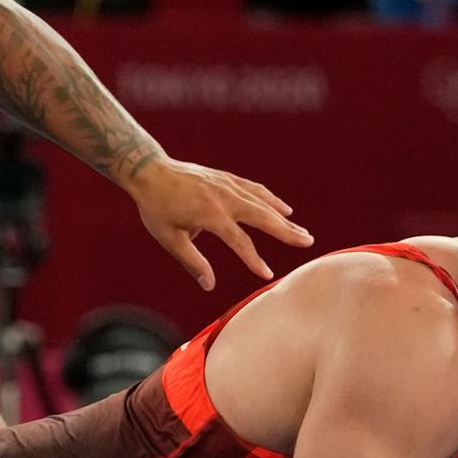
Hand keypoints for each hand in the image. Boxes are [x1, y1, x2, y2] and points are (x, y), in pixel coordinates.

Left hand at [127, 157, 310, 290]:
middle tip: (308, 243)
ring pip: (262, 202)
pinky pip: (254, 190)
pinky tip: (284, 209)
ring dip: (284, 218)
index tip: (268, 276)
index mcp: (210, 215)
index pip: (239, 241)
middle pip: (262, 217)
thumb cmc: (157, 208)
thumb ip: (192, 261)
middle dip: (286, 231)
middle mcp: (224, 198)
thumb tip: (209, 285)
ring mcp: (227, 185)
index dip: (254, 260)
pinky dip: (271, 199)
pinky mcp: (226, 179)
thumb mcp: (169, 238)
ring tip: (302, 232)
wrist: (150, 171)